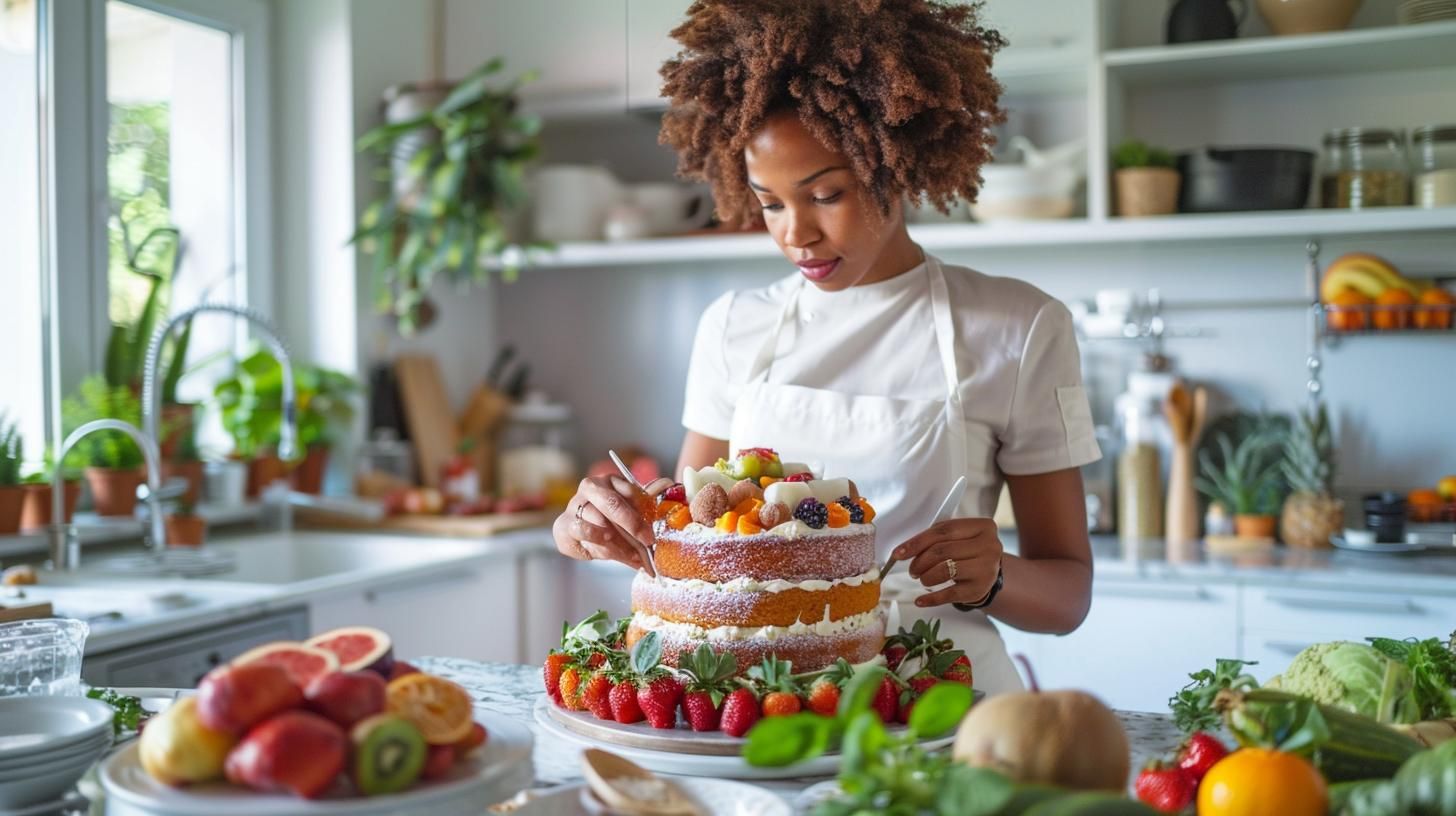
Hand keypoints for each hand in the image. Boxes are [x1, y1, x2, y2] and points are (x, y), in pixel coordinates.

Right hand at [553, 475, 673, 574]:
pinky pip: (581, 535)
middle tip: (647, 543)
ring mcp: (574, 506)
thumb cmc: (613, 523)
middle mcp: (590, 488)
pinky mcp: (562, 526)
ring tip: (630, 555)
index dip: (644, 514)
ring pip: (598, 524)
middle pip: (612, 503)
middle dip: (632, 526)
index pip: (630, 492)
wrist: (584, 537)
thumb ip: (648, 504)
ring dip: (617, 543)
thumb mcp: (633, 514)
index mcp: (610, 481)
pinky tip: (606, 553)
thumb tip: (669, 486)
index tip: (652, 534)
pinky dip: (597, 547)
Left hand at [892, 517, 1003, 607]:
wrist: (991, 572)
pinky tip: (920, 600)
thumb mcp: (958, 537)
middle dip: (920, 561)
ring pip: (945, 571)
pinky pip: (950, 594)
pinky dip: (931, 599)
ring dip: (926, 577)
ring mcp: (987, 569)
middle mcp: (989, 546)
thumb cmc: (969, 551)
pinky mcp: (980, 589)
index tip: (898, 553)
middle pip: (942, 551)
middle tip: (912, 570)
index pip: (943, 531)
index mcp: (982, 527)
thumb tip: (904, 550)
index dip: (917, 542)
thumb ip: (935, 538)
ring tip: (922, 579)